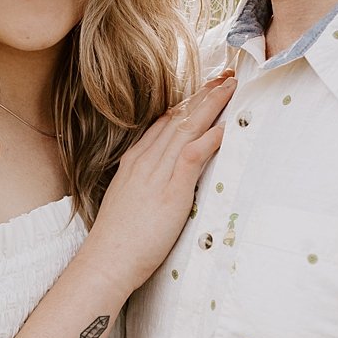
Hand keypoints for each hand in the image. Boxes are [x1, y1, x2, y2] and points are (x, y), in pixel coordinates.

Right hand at [80, 70, 235, 291]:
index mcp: (136, 161)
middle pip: (178, 118)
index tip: (205, 88)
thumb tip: (164, 176)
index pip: (165, 122)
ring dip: (211, 106)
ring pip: (186, 129)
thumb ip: (148, 181)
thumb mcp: (133, 199)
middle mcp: (146, 161)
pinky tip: (225, 127)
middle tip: (225, 76)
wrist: (107, 261)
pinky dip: (209, 140)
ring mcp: (157, 174)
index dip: (187, 103)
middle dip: (203, 96)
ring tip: (230, 88)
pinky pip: (192, 158)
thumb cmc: (121, 238)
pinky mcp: (169, 191)